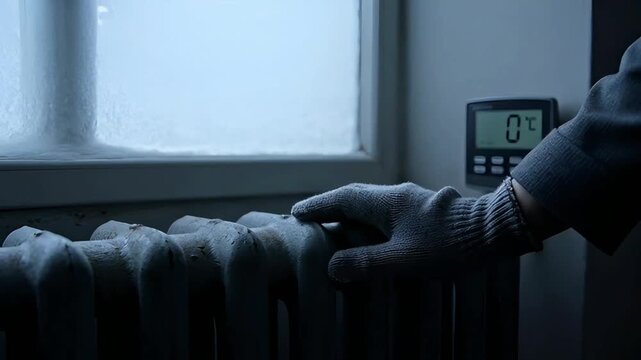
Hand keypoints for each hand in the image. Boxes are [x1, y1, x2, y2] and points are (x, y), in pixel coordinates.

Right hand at [291, 179, 539, 282]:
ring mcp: (412, 201)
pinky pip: (386, 211)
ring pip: (372, 203)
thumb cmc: (451, 243)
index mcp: (388, 202)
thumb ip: (367, 263)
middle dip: (330, 206)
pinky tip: (374, 235)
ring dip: (350, 212)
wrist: (495, 230)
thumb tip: (334, 267)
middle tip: (311, 219)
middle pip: (355, 196)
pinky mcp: (424, 210)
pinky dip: (370, 220)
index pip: (342, 198)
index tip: (297, 213)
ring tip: (336, 228)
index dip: (318, 206)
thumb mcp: (405, 259)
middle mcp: (397, 196)